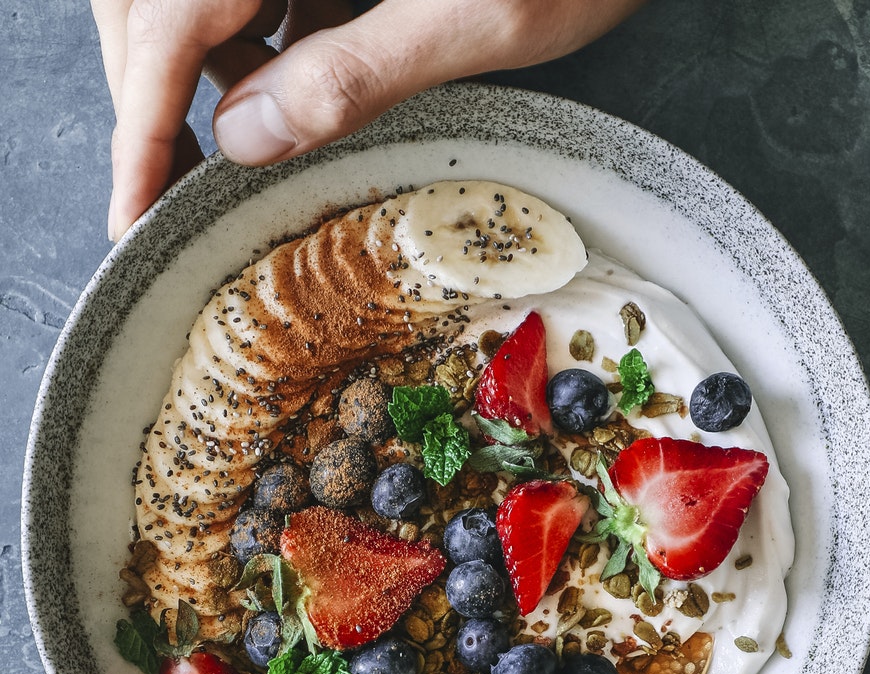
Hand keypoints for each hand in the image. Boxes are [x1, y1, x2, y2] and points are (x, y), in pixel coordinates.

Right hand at [92, 0, 643, 240]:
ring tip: (234, 149)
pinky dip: (258, 43)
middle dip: (155, 93)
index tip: (136, 205)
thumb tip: (244, 138)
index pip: (163, 13)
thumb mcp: (479, 19)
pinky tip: (282, 92)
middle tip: (172, 189)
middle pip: (155, 1)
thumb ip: (357, 74)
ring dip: (202, 71)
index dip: (141, 116)